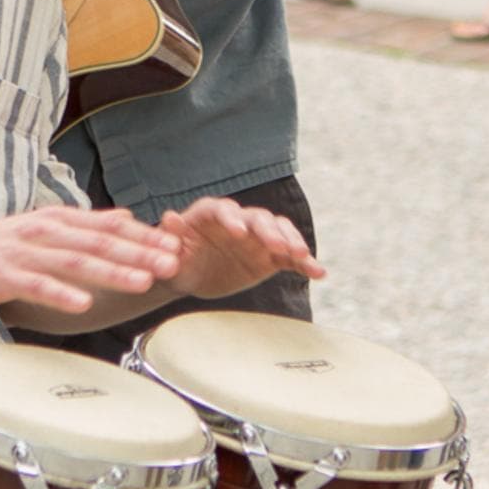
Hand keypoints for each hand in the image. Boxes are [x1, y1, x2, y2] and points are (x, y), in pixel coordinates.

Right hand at [0, 205, 187, 314]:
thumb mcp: (40, 229)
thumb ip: (83, 226)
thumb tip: (126, 217)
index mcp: (55, 220)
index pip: (108, 225)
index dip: (144, 235)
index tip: (177, 245)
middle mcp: (42, 231)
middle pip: (99, 242)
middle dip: (139, 252)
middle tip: (173, 262)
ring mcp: (21, 253)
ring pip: (74, 261)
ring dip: (111, 270)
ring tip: (142, 280)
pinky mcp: (1, 276)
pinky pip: (36, 286)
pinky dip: (61, 294)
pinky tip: (84, 303)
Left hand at [149, 196, 326, 302]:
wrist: (192, 278)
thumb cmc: (177, 263)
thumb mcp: (169, 254)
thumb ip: (171, 237)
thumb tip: (169, 217)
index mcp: (210, 214)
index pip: (223, 210)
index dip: (231, 219)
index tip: (238, 232)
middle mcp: (238, 220)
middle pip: (257, 218)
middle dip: (269, 231)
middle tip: (278, 247)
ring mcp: (257, 237)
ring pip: (279, 231)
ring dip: (291, 242)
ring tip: (302, 256)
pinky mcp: (271, 256)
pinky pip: (291, 258)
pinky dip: (306, 264)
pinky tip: (319, 273)